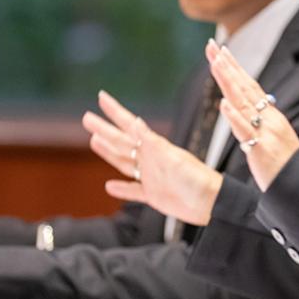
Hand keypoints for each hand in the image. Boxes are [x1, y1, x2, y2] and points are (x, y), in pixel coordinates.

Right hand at [83, 90, 221, 225]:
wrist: (212, 203)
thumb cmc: (196, 179)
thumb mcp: (174, 159)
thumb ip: (153, 143)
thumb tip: (135, 122)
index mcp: (155, 147)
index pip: (129, 125)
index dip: (115, 111)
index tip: (101, 96)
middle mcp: (150, 159)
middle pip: (121, 142)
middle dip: (104, 130)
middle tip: (86, 117)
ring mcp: (151, 177)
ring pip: (123, 162)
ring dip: (108, 152)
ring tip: (94, 140)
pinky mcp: (154, 196)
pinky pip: (133, 191)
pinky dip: (121, 189)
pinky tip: (109, 186)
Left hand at [207, 40, 298, 190]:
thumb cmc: (285, 164)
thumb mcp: (275, 136)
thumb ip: (263, 120)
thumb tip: (253, 105)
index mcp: (270, 114)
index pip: (249, 85)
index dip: (235, 67)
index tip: (221, 50)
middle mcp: (268, 118)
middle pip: (244, 87)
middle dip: (227, 65)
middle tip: (212, 46)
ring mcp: (264, 132)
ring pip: (243, 102)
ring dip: (229, 81)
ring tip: (216, 63)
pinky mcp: (261, 149)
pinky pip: (246, 131)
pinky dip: (234, 117)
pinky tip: (222, 104)